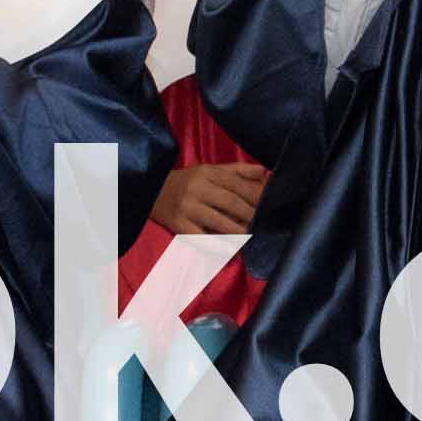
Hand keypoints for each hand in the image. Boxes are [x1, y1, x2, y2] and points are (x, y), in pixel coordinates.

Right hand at [144, 157, 264, 247]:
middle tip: (264, 223)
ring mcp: (187, 207)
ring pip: (218, 221)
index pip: (237, 184)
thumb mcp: (209, 170)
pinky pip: (201, 238)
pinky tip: (230, 250)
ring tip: (251, 236)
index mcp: (207, 172)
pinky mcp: (178, 225)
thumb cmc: (187, 181)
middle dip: (250, 214)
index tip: (271, 204)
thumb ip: (237, 171)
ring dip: (238, 231)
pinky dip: (217, 246)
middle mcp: (197, 188)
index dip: (256, 195)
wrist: (150, 191)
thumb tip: (265, 172)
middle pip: (230, 202)